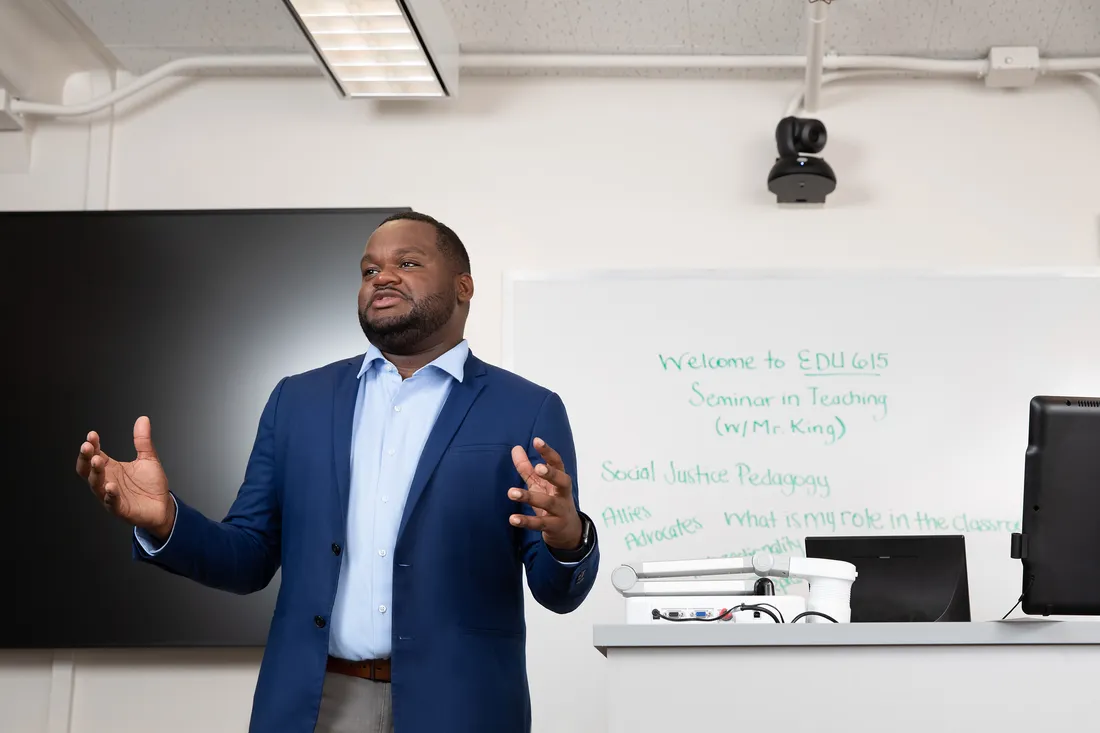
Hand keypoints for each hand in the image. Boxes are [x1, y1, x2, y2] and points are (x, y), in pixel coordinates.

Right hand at [75, 416, 174, 538]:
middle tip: (87, 446)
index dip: (92, 445)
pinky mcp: (120, 509)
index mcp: (111, 468)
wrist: (163, 506)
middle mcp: (107, 481)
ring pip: (96, 485)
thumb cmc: (151, 485)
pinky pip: (111, 503)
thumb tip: (143, 419)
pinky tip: (110, 487)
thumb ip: (143, 441)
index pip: (95, 455)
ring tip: (97, 461)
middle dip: (86, 458)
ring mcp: (111, 496)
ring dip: (95, 473)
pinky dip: (109, 495)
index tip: (92, 435)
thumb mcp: (148, 459)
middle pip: (88, 470)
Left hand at [509, 437, 582, 549]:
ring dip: (530, 497)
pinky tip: (513, 518)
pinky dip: (526, 521)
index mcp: (560, 480)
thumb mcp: (539, 484)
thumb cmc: (552, 501)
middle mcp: (563, 494)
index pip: (557, 463)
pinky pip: (540, 524)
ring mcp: (560, 511)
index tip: (537, 441)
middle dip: (551, 474)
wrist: (568, 532)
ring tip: (511, 492)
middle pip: (562, 481)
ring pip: (548, 503)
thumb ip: (526, 468)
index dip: (548, 452)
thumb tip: (515, 447)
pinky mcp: (554, 526)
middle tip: (538, 468)